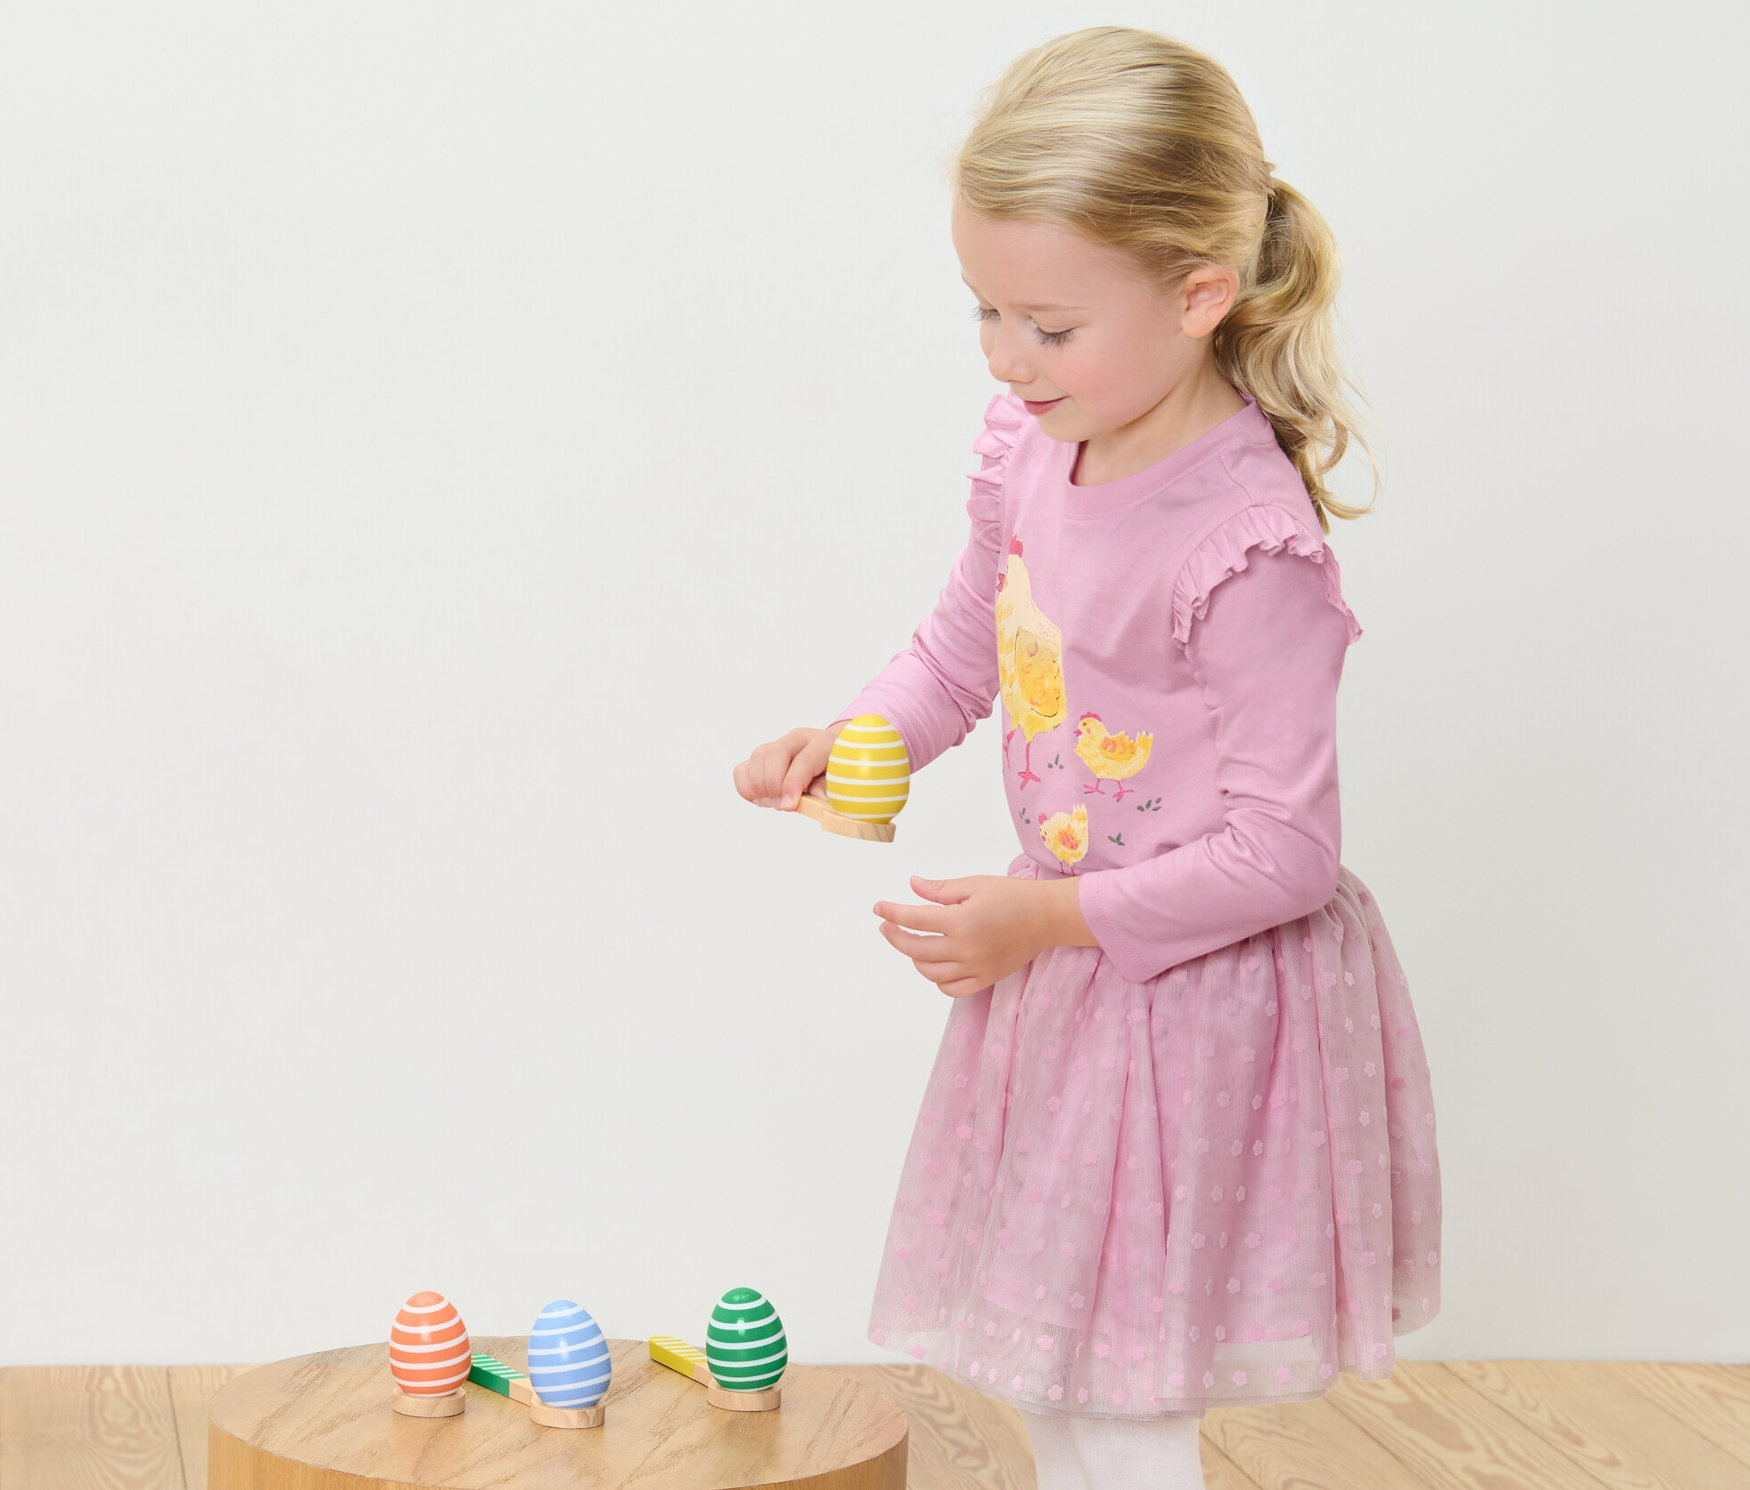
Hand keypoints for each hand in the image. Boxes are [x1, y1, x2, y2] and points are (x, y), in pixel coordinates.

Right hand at [733, 723, 847, 809]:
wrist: (831, 761)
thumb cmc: (837, 775)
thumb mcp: (842, 784)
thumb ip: (830, 791)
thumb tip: (817, 802)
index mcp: (823, 742)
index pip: (804, 760)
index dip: (793, 784)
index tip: (788, 806)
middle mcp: (798, 740)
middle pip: (776, 752)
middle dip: (774, 784)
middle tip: (781, 805)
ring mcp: (778, 745)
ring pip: (758, 756)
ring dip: (760, 785)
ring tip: (771, 803)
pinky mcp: (763, 758)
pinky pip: (743, 767)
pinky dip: (746, 786)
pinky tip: (759, 799)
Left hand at [874, 874, 1048, 997]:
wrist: (1046, 918)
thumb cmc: (1011, 895)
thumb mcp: (974, 884)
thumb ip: (940, 889)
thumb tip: (911, 885)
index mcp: (961, 921)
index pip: (915, 919)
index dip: (892, 912)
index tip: (878, 908)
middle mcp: (966, 949)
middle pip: (916, 949)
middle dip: (895, 937)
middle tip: (887, 926)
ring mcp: (975, 968)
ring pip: (930, 972)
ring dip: (915, 957)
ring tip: (913, 942)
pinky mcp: (985, 979)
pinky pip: (951, 988)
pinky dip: (937, 978)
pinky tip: (935, 963)